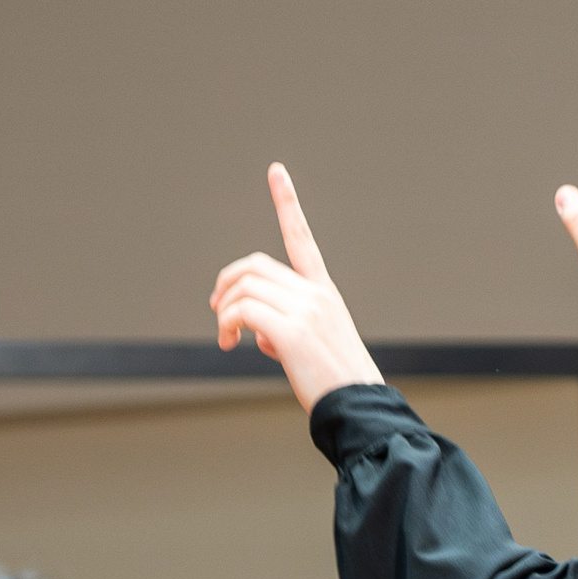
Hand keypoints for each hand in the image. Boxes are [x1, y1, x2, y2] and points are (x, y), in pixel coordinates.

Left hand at [209, 164, 385, 412]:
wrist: (358, 406)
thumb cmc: (334, 382)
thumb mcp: (312, 345)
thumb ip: (282, 327)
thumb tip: (254, 333)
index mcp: (323, 291)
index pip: (301, 238)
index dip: (287, 202)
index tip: (276, 172)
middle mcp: (315, 293)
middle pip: (254, 267)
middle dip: (227, 285)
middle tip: (219, 315)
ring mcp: (305, 309)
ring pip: (244, 288)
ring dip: (224, 313)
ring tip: (227, 340)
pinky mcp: (292, 331)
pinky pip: (243, 311)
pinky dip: (228, 324)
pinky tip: (231, 344)